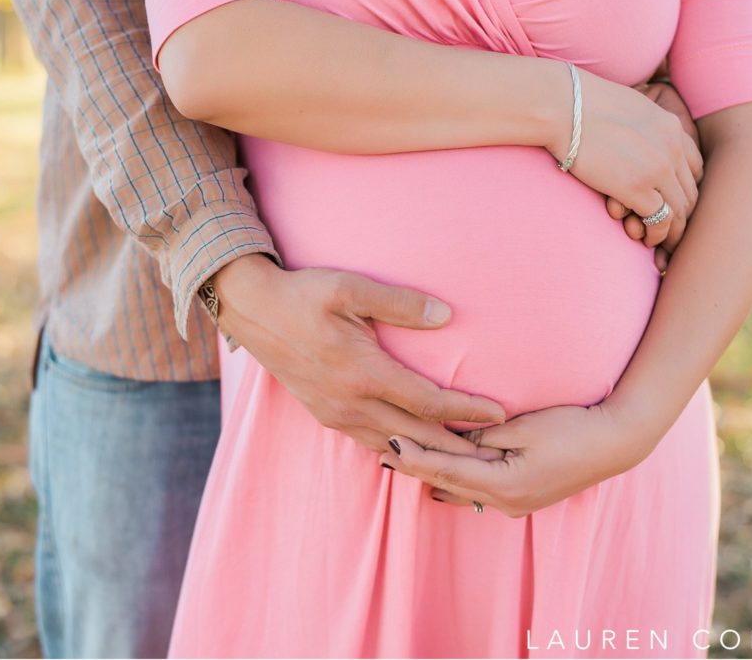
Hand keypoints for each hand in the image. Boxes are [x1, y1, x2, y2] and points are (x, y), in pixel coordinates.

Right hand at [212, 254, 506, 453]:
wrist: (252, 310)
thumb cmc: (304, 294)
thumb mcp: (351, 288)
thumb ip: (400, 303)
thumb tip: (446, 316)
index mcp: (363, 373)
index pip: (428, 403)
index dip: (467, 410)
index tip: (500, 412)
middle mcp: (351, 404)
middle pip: (418, 437)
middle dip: (459, 449)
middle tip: (495, 458)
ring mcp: (336, 414)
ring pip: (394, 446)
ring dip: (432, 455)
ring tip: (465, 463)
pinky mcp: (326, 415)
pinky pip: (372, 441)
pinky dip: (401, 449)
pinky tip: (418, 451)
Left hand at [379, 399, 661, 517]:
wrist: (617, 442)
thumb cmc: (572, 427)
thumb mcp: (522, 426)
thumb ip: (482, 433)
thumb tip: (449, 433)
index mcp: (504, 484)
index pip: (445, 470)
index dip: (415, 457)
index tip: (389, 442)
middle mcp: (506, 502)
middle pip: (447, 484)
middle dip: (415, 468)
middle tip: (382, 451)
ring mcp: (515, 504)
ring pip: (460, 491)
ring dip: (432, 476)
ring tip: (401, 462)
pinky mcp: (523, 498)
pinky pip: (478, 493)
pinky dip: (454, 482)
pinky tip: (438, 477)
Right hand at [545, 70, 703, 261]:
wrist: (563, 107)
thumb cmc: (580, 106)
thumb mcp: (624, 107)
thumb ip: (638, 125)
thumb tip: (629, 132)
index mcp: (671, 126)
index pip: (694, 166)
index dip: (686, 189)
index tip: (672, 203)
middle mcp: (672, 148)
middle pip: (691, 192)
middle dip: (683, 216)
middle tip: (670, 233)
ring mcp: (657, 169)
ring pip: (680, 210)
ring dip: (672, 231)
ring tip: (659, 242)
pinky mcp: (637, 188)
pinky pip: (659, 220)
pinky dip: (656, 235)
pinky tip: (645, 240)